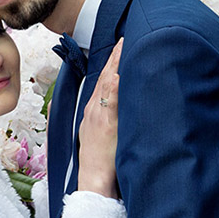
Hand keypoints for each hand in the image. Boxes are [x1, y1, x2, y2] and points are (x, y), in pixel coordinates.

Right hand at [78, 38, 122, 197]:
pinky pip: (110, 103)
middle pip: (105, 77)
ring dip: (116, 64)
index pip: (103, 80)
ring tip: (124, 46)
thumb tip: (124, 108)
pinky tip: (120, 75)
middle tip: (125, 37)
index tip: (121, 46)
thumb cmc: (102, 162)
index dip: (112, 62)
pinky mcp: (106, 125)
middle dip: (115, 56)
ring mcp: (99, 116)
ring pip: (107, 85)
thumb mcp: (103, 135)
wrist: (93, 180)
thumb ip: (111, 119)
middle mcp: (94, 110)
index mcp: (94, 111)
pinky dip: (114, 88)